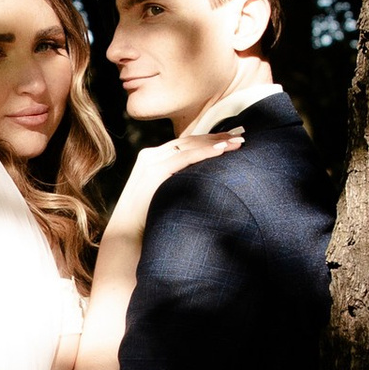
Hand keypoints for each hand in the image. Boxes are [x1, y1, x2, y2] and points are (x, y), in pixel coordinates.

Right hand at [108, 122, 242, 232]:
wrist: (126, 234)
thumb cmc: (148, 219)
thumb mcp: (164, 194)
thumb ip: (176, 182)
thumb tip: (200, 182)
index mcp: (153, 159)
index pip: (186, 144)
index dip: (210, 139)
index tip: (231, 138)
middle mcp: (150, 155)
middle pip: (190, 141)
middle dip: (218, 136)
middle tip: (241, 135)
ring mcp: (151, 162)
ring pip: (190, 145)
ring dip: (216, 142)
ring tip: (238, 142)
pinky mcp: (154, 171)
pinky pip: (185, 157)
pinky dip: (205, 152)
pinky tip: (222, 150)